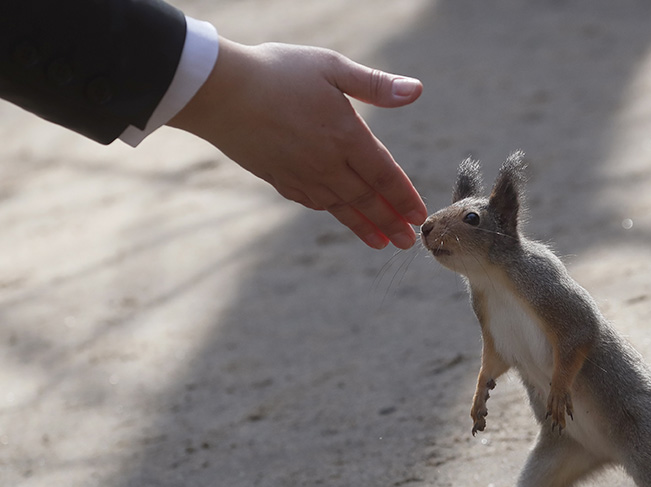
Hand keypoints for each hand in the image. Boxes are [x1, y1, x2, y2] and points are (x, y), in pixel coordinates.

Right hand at [169, 39, 426, 248]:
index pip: (385, 175)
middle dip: (390, 223)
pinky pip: (312, 201)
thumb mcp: (330, 67)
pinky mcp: (278, 177)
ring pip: (340, 207)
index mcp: (346, 137)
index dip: (404, 198)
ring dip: (364, 226)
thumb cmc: (276, 72)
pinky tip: (338, 215)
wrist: (217, 91)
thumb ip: (375, 85)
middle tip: (408, 242)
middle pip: (366, 200)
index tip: (419, 216)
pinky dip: (331, 212)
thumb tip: (417, 90)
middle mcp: (327, 164)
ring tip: (381, 242)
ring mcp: (301, 175)